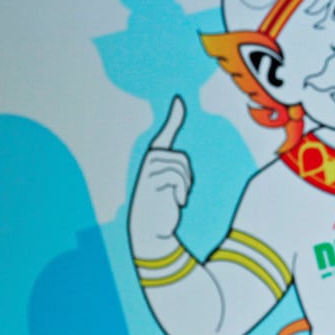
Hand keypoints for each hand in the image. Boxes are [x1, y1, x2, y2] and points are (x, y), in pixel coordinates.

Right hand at [129, 96, 191, 256]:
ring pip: (179, 166)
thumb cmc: (162, 211)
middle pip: (180, 158)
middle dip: (187, 176)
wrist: (150, 234)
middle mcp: (148, 164)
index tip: (179, 100)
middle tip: (182, 194)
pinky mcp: (148, 183)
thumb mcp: (171, 190)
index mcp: (154, 163)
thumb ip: (177, 174)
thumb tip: (188, 167)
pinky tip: (177, 203)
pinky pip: (175, 177)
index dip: (173, 118)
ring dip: (184, 185)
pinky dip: (181, 191)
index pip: (164, 136)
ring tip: (178, 198)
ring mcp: (147, 173)